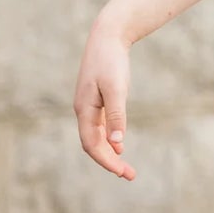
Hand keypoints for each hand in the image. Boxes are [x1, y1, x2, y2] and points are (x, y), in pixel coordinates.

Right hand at [73, 18, 135, 178]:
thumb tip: (117, 144)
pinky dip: (109, 140)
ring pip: (96, 137)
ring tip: (126, 168)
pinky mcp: (96, 100)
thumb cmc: (111, 61)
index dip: (106, 161)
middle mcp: (83, 110)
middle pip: (93, 144)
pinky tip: (119, 147)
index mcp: (84, 109)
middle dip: (110, 162)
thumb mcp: (116, 88)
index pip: (92, 144)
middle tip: (130, 175)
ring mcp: (89, 105)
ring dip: (110, 153)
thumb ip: (117, 116)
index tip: (123, 172)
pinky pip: (100, 127)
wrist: (107, 36)